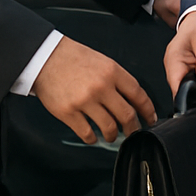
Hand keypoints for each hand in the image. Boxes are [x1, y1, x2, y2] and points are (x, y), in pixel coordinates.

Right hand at [33, 37, 156, 143]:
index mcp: (112, 72)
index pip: (138, 95)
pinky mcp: (68, 112)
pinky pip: (87, 133)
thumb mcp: (102, 61)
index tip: (150, 118)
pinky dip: (93, 138)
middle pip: (127, 115)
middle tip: (133, 132)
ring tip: (111, 135)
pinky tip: (93, 136)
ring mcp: (85, 101)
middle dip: (133, 128)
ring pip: (109, 127)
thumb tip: (132, 99)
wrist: (45, 57)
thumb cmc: (73, 58)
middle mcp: (101, 87)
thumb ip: (117, 79)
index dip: (147, 110)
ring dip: (113, 135)